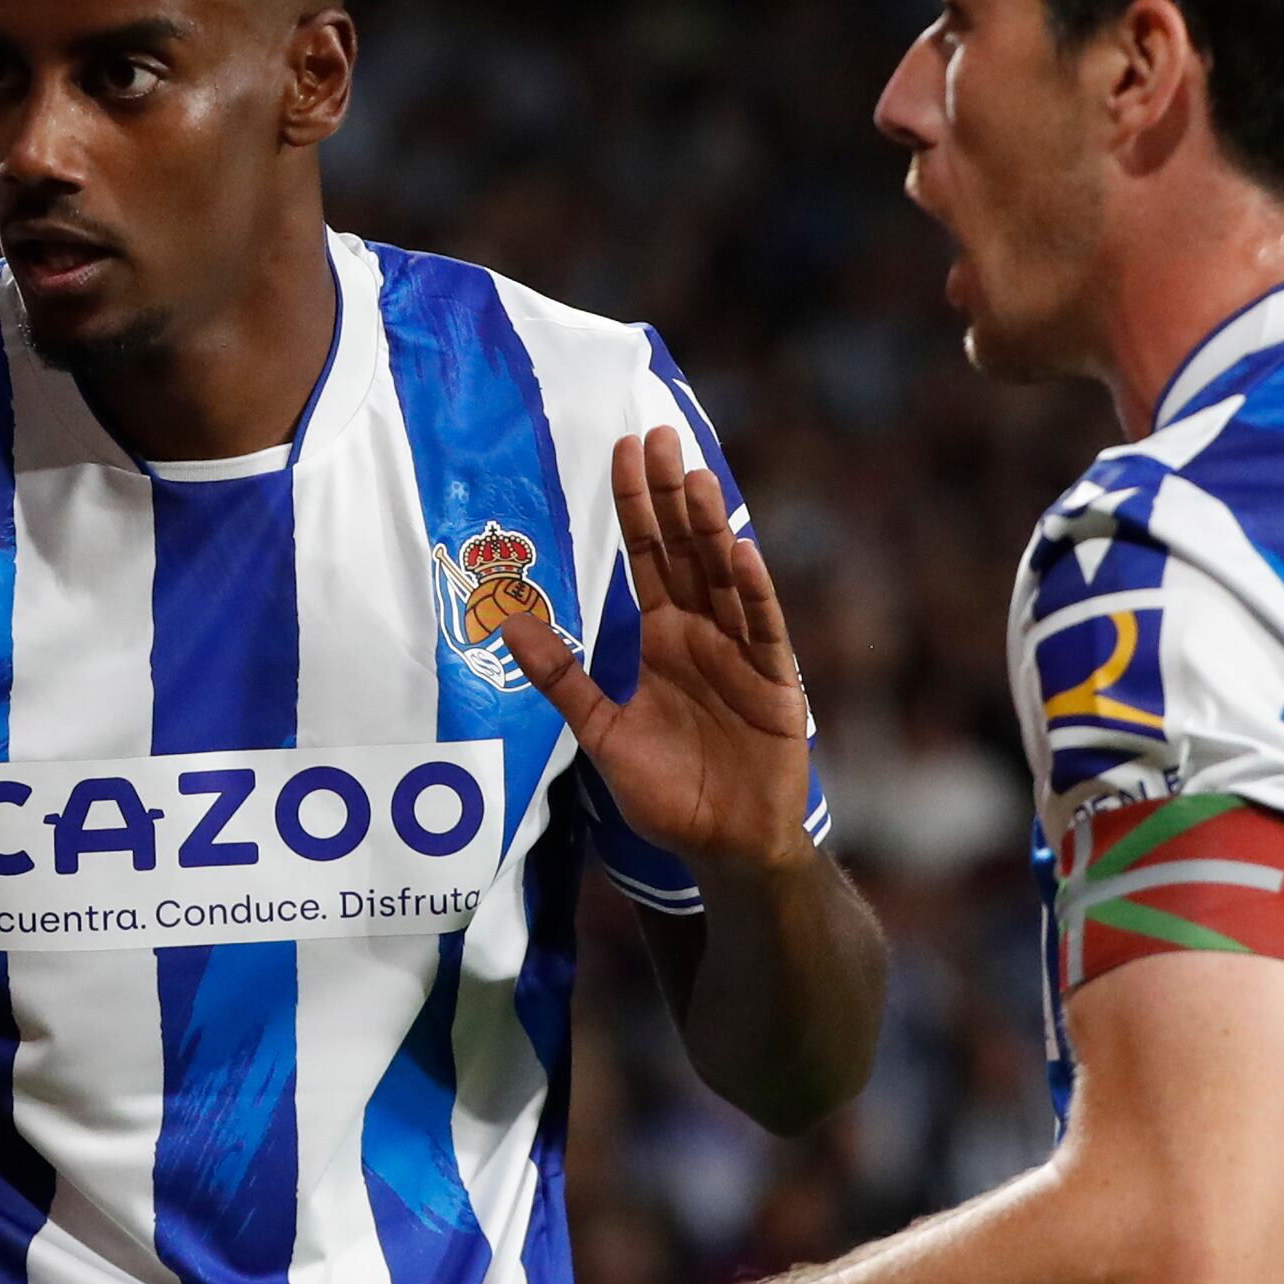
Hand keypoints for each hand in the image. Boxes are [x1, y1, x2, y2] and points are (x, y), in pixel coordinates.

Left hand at [505, 431, 814, 873]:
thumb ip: (562, 679)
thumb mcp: (601, 733)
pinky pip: (764, 631)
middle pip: (686, 552)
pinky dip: (754, 594)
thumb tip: (507, 625)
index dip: (636, 507)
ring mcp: (743, 655)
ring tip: (695, 478)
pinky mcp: (776, 686)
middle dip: (671, 496)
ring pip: (725, 579)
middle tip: (657, 436)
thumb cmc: (668, 793)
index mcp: (663, 639)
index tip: (624, 450)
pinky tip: (740, 554)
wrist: (724, 846)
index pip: (648, 558)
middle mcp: (704, 635)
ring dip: (711, 529)